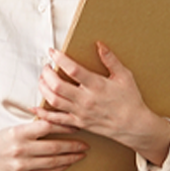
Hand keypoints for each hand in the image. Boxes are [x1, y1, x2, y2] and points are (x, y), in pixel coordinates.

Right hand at [0, 118, 87, 170]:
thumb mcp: (13, 128)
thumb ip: (33, 128)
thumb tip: (59, 121)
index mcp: (17, 133)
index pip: (47, 127)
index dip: (65, 127)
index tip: (77, 127)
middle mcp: (19, 150)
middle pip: (53, 147)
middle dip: (73, 146)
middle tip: (86, 145)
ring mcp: (20, 166)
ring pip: (52, 163)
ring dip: (69, 159)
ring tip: (80, 155)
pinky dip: (58, 169)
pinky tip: (67, 164)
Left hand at [36, 45, 169, 166]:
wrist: (133, 125)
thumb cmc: (130, 100)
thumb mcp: (124, 76)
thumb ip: (111, 59)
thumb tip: (99, 44)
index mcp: (97, 85)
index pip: (73, 70)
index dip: (60, 59)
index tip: (53, 52)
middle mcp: (86, 99)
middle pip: (57, 86)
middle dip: (47, 74)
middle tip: (46, 66)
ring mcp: (80, 112)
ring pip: (53, 100)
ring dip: (43, 89)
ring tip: (43, 80)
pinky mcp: (78, 122)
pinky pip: (56, 119)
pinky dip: (43, 113)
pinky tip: (36, 107)